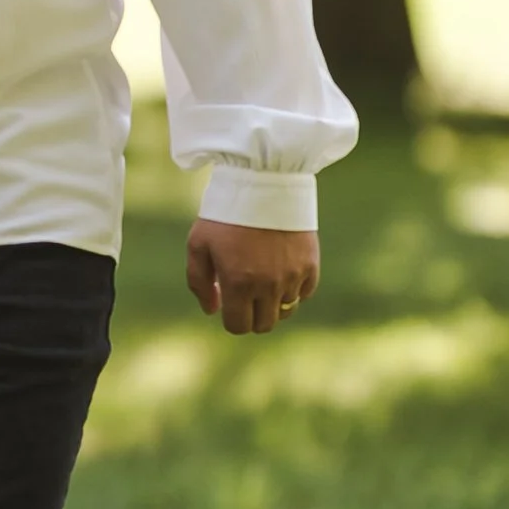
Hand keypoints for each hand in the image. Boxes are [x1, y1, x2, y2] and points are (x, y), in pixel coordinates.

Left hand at [186, 220, 318, 335]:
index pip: (238, 326)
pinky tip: (281, 271)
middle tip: (245, 294)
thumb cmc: (224, 215)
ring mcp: (292, 277)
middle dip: (251, 315)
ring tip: (262, 278)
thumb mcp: (198, 245)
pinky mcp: (311, 265)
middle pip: (264, 324)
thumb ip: (199, 283)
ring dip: (272, 302)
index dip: (230, 318)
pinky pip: (304, 294)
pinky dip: (293, 289)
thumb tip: (211, 311)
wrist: (263, 183)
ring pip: (286, 311)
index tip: (228, 303)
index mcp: (238, 283)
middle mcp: (268, 286)